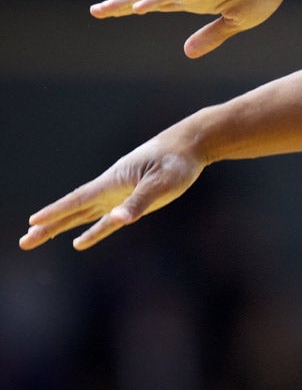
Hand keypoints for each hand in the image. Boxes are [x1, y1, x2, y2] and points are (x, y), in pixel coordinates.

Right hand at [20, 135, 204, 250]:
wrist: (190, 146)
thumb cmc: (176, 161)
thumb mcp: (161, 182)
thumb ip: (139, 202)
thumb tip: (118, 220)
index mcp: (113, 182)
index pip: (78, 200)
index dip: (56, 212)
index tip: (33, 222)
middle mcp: (110, 189)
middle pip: (73, 210)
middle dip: (49, 226)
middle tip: (24, 241)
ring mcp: (120, 195)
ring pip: (84, 215)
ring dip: (62, 227)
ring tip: (37, 238)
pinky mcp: (133, 201)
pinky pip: (107, 220)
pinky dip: (94, 231)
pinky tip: (80, 243)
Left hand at [89, 0, 292, 57]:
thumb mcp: (237, 21)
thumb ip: (211, 36)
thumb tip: (187, 53)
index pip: (158, 3)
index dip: (134, 8)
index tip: (112, 13)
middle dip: (121, 4)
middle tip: (95, 12)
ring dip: (128, 0)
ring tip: (104, 10)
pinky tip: (138, 7)